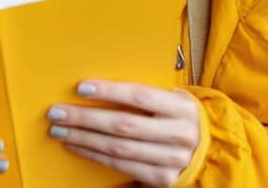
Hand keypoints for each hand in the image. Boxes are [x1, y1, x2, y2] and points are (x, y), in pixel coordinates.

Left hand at [47, 80, 200, 187]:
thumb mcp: (173, 102)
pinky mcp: (162, 179)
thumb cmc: (181, 119)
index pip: (140, 96)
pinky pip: (120, 166)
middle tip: (58, 112)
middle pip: (123, 125)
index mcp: (182, 107)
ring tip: (60, 130)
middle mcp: (179, 134)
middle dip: (85, 118)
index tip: (81, 88)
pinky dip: (94, 155)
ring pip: (118, 148)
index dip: (109, 92)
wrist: (209, 151)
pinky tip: (77, 145)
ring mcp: (171, 159)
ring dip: (83, 138)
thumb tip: (99, 88)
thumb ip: (146, 96)